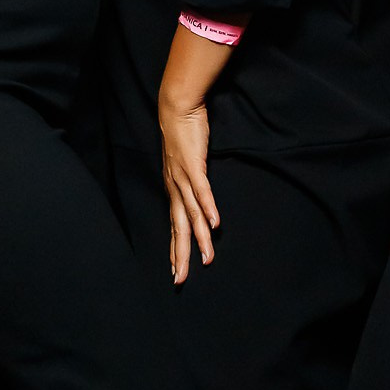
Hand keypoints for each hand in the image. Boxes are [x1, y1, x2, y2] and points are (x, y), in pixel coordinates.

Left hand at [159, 89, 217, 284]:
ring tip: (207, 259)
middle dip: (180, 256)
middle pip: (179, 228)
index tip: (175, 271)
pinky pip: (202, 191)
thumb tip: (196, 197)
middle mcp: (175, 188)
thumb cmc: (181, 135)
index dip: (174, 249)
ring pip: (192, 214)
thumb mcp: (183, 164)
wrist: (176, 108)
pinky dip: (208, 208)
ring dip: (200, 238)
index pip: (174, 226)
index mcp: (173, 189)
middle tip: (181, 280)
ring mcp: (183, 177)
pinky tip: (216, 224)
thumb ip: (190, 182)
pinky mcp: (194, 165)